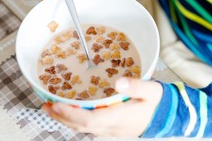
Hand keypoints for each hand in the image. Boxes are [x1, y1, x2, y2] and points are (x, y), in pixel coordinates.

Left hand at [42, 78, 162, 136]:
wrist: (166, 116)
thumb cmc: (158, 102)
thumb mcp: (151, 90)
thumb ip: (136, 85)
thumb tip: (118, 81)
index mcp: (121, 116)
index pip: (91, 119)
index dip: (71, 114)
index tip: (56, 105)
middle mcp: (113, 126)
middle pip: (82, 126)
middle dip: (62, 117)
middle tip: (46, 106)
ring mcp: (112, 130)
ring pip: (84, 128)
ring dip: (67, 120)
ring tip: (52, 110)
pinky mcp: (113, 128)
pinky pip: (90, 127)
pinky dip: (77, 121)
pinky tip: (72, 114)